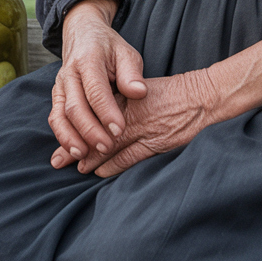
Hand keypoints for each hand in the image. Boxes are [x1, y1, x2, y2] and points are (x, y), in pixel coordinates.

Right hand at [48, 0, 146, 167]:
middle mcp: (69, 73)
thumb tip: (139, 92)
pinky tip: (75, 150)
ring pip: (60, 115)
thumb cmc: (109, 48)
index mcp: (89, 59)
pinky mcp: (56, 96)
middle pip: (75, 106)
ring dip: (71, 138)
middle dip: (90, 131)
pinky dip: (63, 136)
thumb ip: (132, 73)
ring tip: (84, 155)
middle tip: (107, 147)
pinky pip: (55, 118)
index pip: (96, 90)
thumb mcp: (126, 53)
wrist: (84, 35)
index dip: (107, 112)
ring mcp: (60, 85)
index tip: (120, 130)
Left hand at [70, 70, 217, 177]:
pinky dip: (112, 165)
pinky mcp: (156, 144)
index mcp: (129, 97)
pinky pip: (128, 158)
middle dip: (76, 146)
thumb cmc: (177, 92)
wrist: (203, 97)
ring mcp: (143, 130)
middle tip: (58, 159)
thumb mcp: (147, 89)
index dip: (79, 126)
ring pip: (108, 147)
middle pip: (96, 131)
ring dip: (90, 158)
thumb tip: (108, 110)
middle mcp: (131, 113)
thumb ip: (127, 99)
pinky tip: (99, 171)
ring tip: (75, 168)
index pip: (96, 112)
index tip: (65, 135)